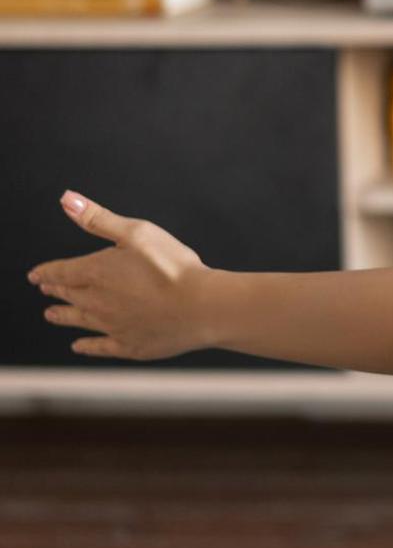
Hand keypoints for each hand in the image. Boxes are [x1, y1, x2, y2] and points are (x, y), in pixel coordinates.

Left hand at [26, 190, 212, 360]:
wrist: (202, 307)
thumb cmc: (174, 266)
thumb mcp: (137, 232)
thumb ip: (99, 219)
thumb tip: (68, 200)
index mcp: (96, 272)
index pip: (62, 271)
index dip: (46, 272)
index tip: (36, 275)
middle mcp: (98, 302)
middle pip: (70, 295)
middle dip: (57, 291)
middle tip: (47, 290)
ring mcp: (113, 326)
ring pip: (80, 321)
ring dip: (64, 316)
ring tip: (51, 315)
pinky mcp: (131, 346)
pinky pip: (101, 347)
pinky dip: (87, 346)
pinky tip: (79, 346)